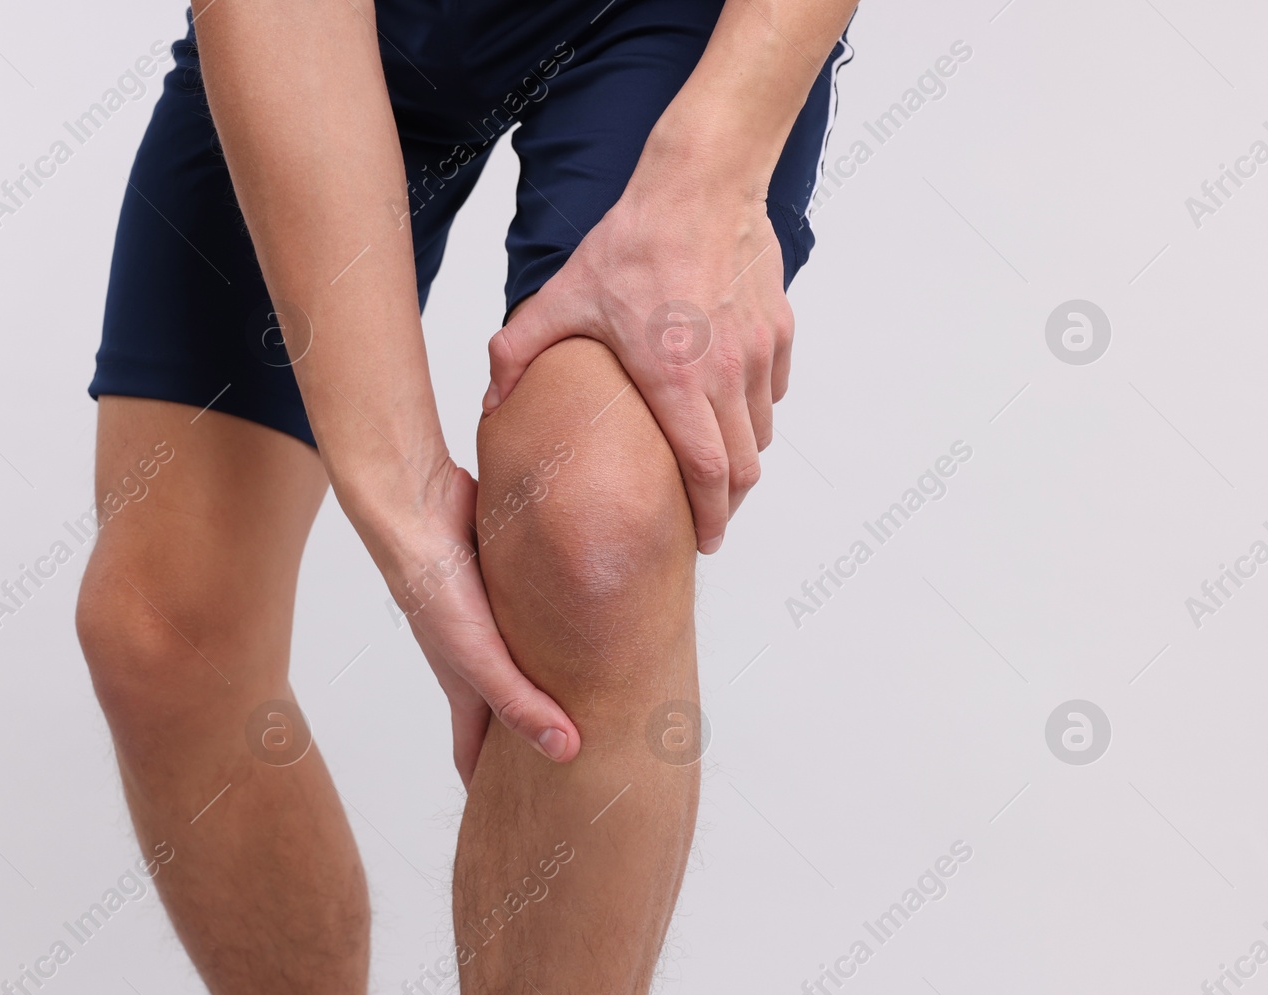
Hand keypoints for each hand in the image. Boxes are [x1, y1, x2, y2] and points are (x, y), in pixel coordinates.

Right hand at [376, 457, 581, 785]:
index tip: (515, 827)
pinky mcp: (513, 584)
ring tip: (602, 706)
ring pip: (532, 664)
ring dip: (558, 685)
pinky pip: (544, 620)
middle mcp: (480, 658)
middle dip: (533, 746)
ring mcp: (496, 621)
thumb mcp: (478, 655)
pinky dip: (567, 634)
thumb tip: (569, 753)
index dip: (489, 792)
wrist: (420, 506)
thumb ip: (520, 702)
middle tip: (574, 776)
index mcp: (465, 687)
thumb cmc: (434, 588)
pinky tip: (600, 631)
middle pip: (509, 713)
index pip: (473, 755)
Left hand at [484, 141, 792, 553]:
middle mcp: (727, 374)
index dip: (710, 517)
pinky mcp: (779, 328)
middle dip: (728, 502)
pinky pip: (774, 388)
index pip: (707, 473)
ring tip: (713, 464)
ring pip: (763, 430)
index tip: (703, 540)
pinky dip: (757, 408)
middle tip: (706, 516)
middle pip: (746, 467)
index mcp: (676, 381)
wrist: (700, 182)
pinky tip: (727, 402)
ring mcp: (759, 352)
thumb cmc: (635, 240)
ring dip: (742, 455)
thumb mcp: (564, 298)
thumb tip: (488, 399)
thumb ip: (518, 352)